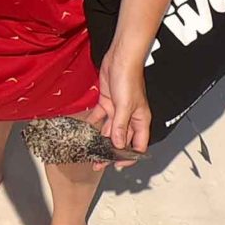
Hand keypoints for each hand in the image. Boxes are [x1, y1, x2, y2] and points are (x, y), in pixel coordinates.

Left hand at [94, 44, 153, 162]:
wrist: (120, 58)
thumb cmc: (129, 79)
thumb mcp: (125, 106)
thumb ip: (121, 126)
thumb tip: (119, 146)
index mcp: (140, 120)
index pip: (138, 145)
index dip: (130, 157)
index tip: (117, 166)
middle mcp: (129, 118)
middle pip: (121, 141)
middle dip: (110, 153)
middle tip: (97, 164)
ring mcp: (117, 111)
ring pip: (109, 131)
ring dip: (100, 141)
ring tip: (89, 152)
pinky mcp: (107, 102)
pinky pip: (99, 118)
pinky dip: (93, 125)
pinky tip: (84, 132)